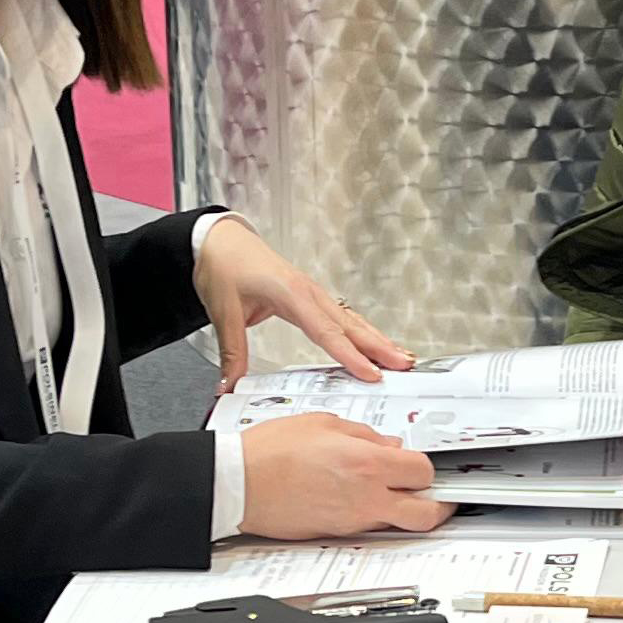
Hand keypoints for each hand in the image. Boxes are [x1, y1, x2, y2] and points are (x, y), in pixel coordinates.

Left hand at [194, 216, 407, 392]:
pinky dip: (361, 330)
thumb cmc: (224, 264)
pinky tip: (374, 341)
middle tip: (403, 365)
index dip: (350, 356)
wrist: (218, 239)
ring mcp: (312, 292)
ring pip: (351, 319)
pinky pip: (342, 315)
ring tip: (400, 356)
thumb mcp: (224, 311)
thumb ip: (232, 352)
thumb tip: (230, 384)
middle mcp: (308, 291)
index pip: (327, 332)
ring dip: (377, 339)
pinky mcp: (310, 295)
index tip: (369, 373)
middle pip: (350, 325)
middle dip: (379, 347)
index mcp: (291, 294)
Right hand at [237, 414, 447, 539]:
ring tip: (402, 497)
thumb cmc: (270, 452)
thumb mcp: (324, 423)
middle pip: (427, 514)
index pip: (423, 471)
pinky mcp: (336, 534)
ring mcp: (352, 521)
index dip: (427, 466)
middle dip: (440, 505)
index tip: (422, 463)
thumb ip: (365, 435)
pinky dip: (375, 516)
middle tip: (441, 497)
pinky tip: (364, 499)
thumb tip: (388, 445)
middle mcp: (366, 498)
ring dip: (408, 512)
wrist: (237, 484)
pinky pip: (370, 528)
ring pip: (400, 525)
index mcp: (367, 464)